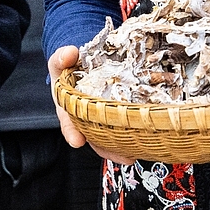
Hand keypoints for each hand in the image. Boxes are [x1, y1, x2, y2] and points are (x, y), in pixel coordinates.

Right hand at [48, 45, 135, 164]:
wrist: (83, 64)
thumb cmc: (70, 67)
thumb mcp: (62, 60)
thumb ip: (62, 57)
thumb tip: (70, 53)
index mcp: (68, 108)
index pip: (68, 122)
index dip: (72, 132)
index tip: (77, 140)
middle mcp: (85, 118)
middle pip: (95, 137)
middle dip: (107, 148)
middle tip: (123, 156)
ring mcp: (101, 118)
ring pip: (111, 136)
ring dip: (123, 146)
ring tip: (136, 154)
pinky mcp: (117, 113)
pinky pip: (125, 125)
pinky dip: (135, 132)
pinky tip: (147, 139)